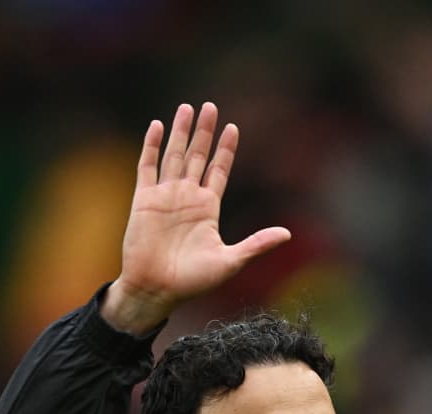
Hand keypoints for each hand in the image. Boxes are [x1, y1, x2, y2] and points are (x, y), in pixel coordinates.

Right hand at [103, 102, 290, 333]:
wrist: (156, 290)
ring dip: (180, 132)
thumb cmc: (192, 281)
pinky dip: (151, 146)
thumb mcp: (231, 261)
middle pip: (197, 156)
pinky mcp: (144, 200)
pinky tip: (157, 126)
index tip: (233, 128)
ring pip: (174, 156)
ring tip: (187, 108)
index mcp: (207, 209)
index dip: (226, 150)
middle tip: (211, 106)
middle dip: (205, 132)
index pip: (219, 170)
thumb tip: (287, 234)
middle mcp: (187, 198)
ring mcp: (165, 197)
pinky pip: (147, 167)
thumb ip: (256, 244)